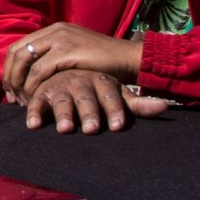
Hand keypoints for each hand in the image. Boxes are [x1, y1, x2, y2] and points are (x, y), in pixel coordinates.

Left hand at [2, 23, 139, 100]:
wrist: (128, 58)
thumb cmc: (103, 62)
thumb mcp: (75, 53)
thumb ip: (56, 57)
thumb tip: (34, 73)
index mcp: (53, 30)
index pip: (19, 46)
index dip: (10, 67)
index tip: (10, 88)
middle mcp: (53, 31)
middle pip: (17, 52)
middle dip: (10, 76)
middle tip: (11, 96)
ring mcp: (60, 39)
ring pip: (25, 60)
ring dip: (19, 82)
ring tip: (21, 100)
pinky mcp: (67, 52)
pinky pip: (40, 70)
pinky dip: (33, 85)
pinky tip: (35, 98)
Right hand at [23, 68, 167, 134]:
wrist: (69, 70)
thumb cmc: (99, 90)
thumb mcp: (119, 95)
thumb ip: (139, 105)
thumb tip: (165, 107)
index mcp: (102, 81)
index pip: (111, 96)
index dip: (114, 111)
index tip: (118, 127)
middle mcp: (81, 81)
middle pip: (86, 98)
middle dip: (89, 113)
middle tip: (93, 129)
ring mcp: (60, 85)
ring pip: (62, 99)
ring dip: (63, 113)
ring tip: (66, 129)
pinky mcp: (41, 91)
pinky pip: (36, 101)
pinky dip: (34, 112)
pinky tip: (33, 125)